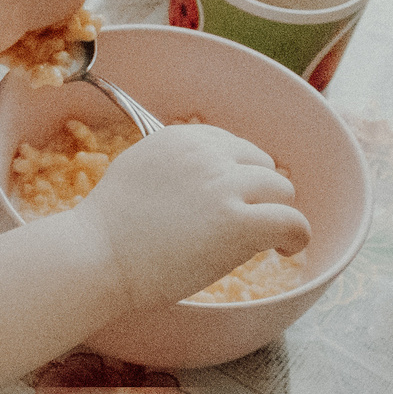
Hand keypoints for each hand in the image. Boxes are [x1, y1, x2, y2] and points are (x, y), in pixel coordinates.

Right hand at [73, 125, 309, 311]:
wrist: (96, 256)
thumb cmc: (107, 229)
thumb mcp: (139, 169)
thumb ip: (176, 165)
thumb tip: (208, 180)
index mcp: (182, 137)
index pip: (234, 145)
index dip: (240, 174)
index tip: (235, 198)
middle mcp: (208, 154)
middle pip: (262, 165)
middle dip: (259, 193)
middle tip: (247, 221)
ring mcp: (225, 187)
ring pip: (281, 191)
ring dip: (276, 214)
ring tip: (266, 240)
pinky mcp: (240, 224)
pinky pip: (293, 222)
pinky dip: (296, 237)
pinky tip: (284, 251)